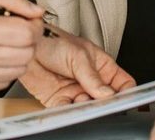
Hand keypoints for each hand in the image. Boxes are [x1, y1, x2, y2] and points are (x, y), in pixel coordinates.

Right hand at [0, 0, 43, 92]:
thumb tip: (37, 12)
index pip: (28, 35)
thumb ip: (14, 1)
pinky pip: (4, 82)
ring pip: (19, 70)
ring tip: (8, 43)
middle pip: (27, 54)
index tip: (31, 22)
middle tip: (21, 31)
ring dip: (20, 55)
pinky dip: (6, 69)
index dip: (35, 26)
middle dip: (30, 40)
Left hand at [20, 28, 135, 106]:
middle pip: (106, 99)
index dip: (126, 92)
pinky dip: (69, 112)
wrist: (28, 45)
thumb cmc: (53, 41)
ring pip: (88, 107)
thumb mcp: (78, 55)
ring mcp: (76, 91)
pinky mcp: (59, 99)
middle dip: (104, 103)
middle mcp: (90, 81)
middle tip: (101, 103)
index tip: (124, 99)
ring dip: (86, 107)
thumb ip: (92, 77)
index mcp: (101, 66)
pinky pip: (68, 110)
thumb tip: (107, 94)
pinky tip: (68, 105)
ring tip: (81, 100)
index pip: (122, 82)